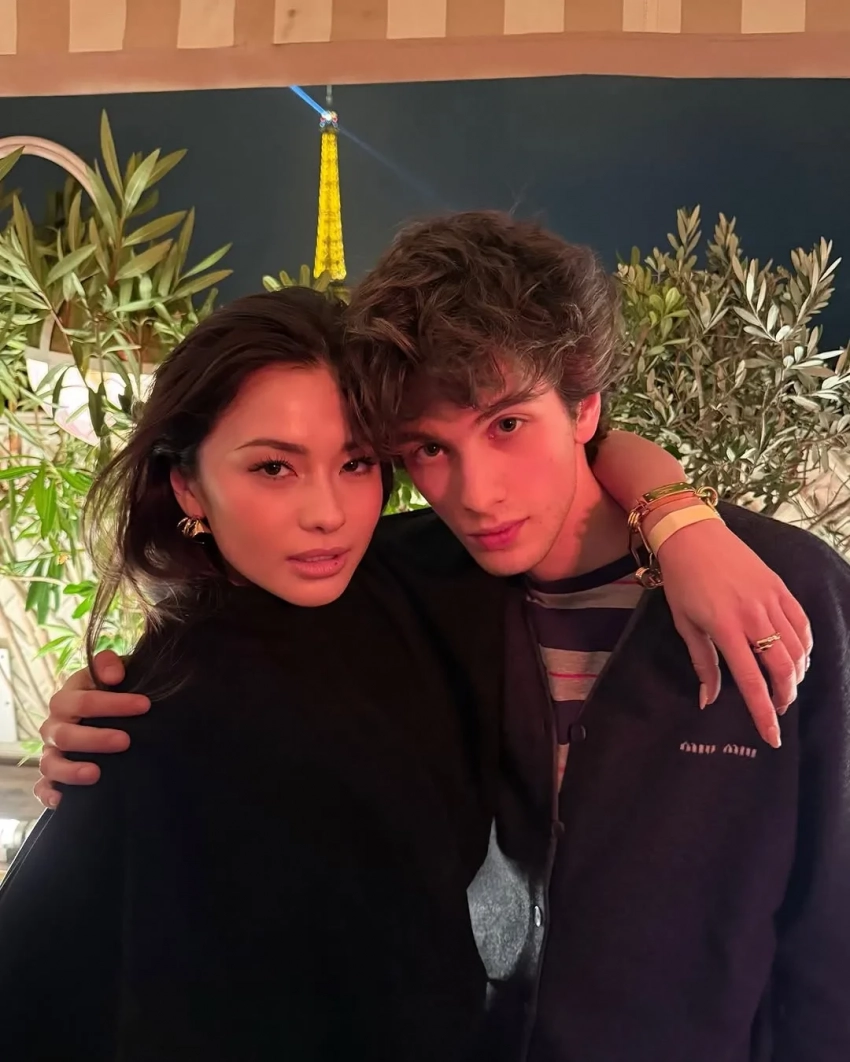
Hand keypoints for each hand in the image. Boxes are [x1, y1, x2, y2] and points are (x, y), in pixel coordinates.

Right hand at [35, 650, 149, 808]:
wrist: (100, 714)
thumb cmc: (108, 694)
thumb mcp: (110, 674)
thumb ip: (109, 665)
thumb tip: (114, 676)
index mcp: (66, 699)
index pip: (84, 701)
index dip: (114, 703)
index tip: (145, 705)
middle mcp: (54, 726)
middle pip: (66, 735)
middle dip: (96, 739)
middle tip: (126, 741)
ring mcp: (51, 752)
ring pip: (51, 764)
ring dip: (71, 771)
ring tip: (96, 774)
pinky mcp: (51, 775)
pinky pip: (42, 788)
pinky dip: (49, 795)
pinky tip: (64, 801)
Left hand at [657, 519, 811, 748]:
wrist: (693, 535)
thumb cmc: (682, 581)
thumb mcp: (685, 624)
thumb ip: (702, 663)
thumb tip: (708, 700)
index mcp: (726, 628)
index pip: (752, 682)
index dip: (762, 714)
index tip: (771, 737)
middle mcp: (754, 616)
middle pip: (784, 669)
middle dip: (785, 696)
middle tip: (778, 709)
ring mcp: (771, 600)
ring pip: (798, 649)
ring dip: (797, 674)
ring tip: (786, 687)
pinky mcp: (781, 588)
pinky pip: (802, 624)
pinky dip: (805, 647)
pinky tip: (798, 658)